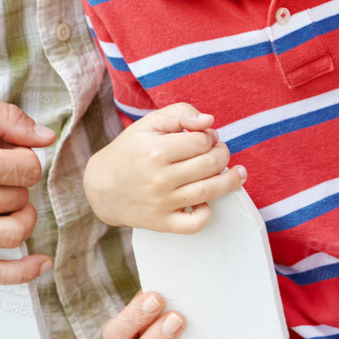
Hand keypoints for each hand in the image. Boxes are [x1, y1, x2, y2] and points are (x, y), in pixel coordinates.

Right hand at [0, 91, 54, 283]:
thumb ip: (5, 117)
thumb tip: (46, 136)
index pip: (28, 168)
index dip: (24, 157)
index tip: (7, 153)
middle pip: (21, 199)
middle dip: (16, 183)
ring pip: (14, 234)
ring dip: (20, 217)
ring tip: (5, 204)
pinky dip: (20, 273)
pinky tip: (39, 264)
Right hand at [82, 102, 246, 232]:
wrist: (102, 186)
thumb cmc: (130, 150)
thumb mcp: (149, 124)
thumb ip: (180, 114)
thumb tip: (209, 121)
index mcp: (155, 150)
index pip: (201, 141)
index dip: (209, 137)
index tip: (204, 138)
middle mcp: (159, 178)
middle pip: (210, 164)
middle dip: (222, 154)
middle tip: (219, 152)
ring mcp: (161, 203)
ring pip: (208, 191)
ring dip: (229, 181)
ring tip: (237, 173)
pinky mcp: (162, 223)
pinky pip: (194, 225)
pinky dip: (207, 214)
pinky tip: (207, 201)